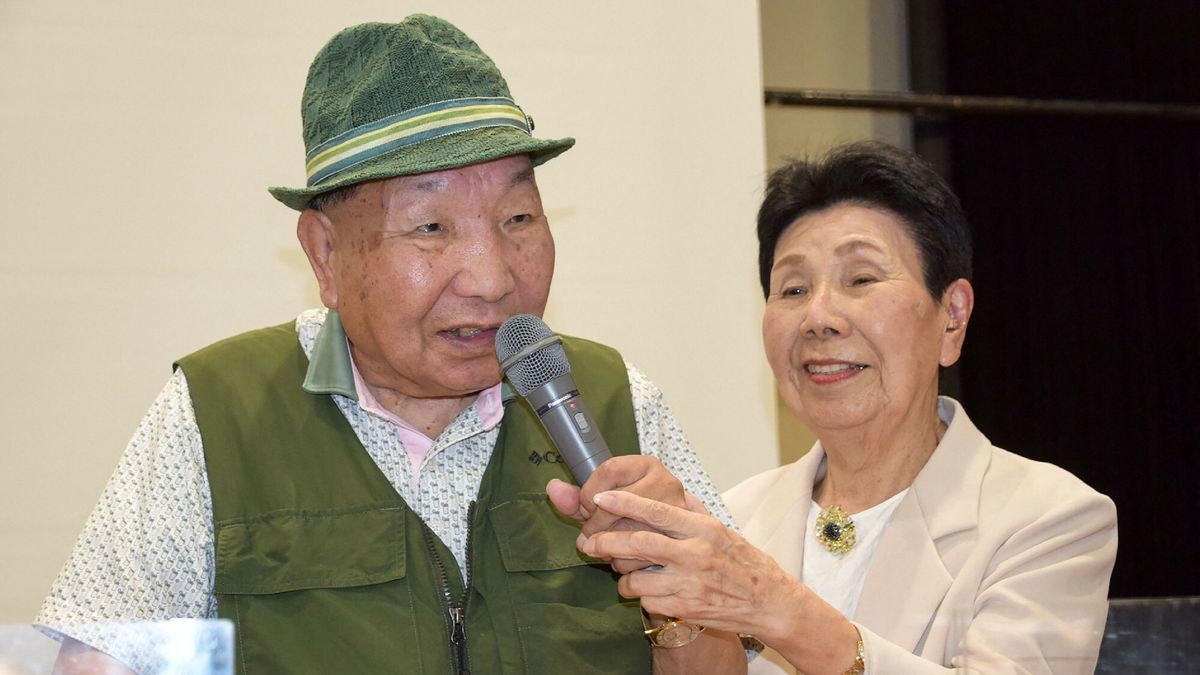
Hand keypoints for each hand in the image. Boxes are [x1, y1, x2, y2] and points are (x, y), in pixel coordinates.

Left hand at [546, 455, 687, 571]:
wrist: (686, 536)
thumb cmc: (638, 514)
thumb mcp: (609, 500)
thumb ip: (577, 497)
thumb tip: (552, 489)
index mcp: (648, 465)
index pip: (609, 470)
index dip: (588, 494)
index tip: (587, 508)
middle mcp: (667, 483)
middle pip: (616, 504)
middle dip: (595, 526)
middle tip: (589, 538)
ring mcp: (680, 513)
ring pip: (630, 534)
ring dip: (609, 549)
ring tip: (605, 551)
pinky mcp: (685, 542)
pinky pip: (644, 558)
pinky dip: (626, 566)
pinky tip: (624, 562)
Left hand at [579, 489, 802, 638]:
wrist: (768, 602)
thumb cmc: (743, 562)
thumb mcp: (721, 529)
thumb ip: (691, 513)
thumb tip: (669, 493)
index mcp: (703, 529)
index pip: (657, 511)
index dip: (625, 503)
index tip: (601, 497)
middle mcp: (695, 554)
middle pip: (639, 544)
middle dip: (607, 542)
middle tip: (589, 542)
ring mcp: (689, 584)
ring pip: (637, 577)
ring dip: (622, 575)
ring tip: (621, 571)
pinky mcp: (686, 608)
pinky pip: (649, 600)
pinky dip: (640, 596)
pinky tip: (645, 591)